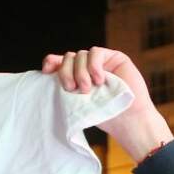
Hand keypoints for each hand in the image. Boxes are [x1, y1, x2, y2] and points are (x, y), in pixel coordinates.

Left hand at [42, 47, 172, 161]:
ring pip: (80, 55)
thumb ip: (65, 87)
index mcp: (77, 77)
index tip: (46, 71)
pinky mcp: (115, 58)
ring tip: (88, 89)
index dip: (51, 62)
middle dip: (66, 72)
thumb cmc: (104, 116)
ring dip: (80, 72)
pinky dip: (93, 65)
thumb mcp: (77, 102)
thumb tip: (47, 72)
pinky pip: (95, 53)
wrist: (128, 120)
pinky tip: (99, 79)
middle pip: (68, 58)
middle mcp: (88, 68)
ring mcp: (102, 62)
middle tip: (72, 89)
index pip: (60, 62)